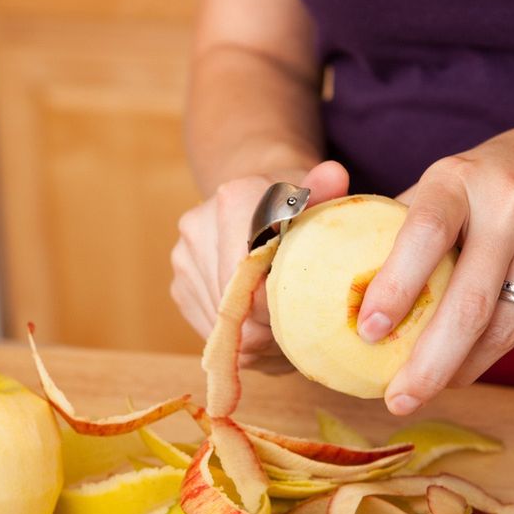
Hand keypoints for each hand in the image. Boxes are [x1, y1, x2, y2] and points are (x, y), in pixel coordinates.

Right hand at [171, 161, 349, 367]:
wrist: (257, 200)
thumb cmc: (297, 206)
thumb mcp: (318, 197)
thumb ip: (327, 191)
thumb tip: (334, 175)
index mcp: (233, 201)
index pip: (257, 279)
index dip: (285, 307)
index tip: (310, 315)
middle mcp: (198, 229)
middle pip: (238, 309)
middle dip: (272, 327)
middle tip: (304, 326)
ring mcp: (184, 260)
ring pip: (225, 327)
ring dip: (258, 336)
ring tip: (285, 323)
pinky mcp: (180, 286)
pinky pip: (212, 331)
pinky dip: (241, 337)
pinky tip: (262, 323)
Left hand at [355, 118, 513, 413]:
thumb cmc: (492, 179)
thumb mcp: (448, 182)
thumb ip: (403, 225)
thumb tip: (344, 284)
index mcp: (459, 178)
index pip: (425, 234)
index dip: (396, 285)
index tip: (367, 331)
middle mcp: (508, 203)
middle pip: (469, 299)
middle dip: (429, 361)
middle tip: (396, 399)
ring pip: (501, 324)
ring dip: (458, 368)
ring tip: (422, 392)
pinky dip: (487, 355)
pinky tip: (460, 369)